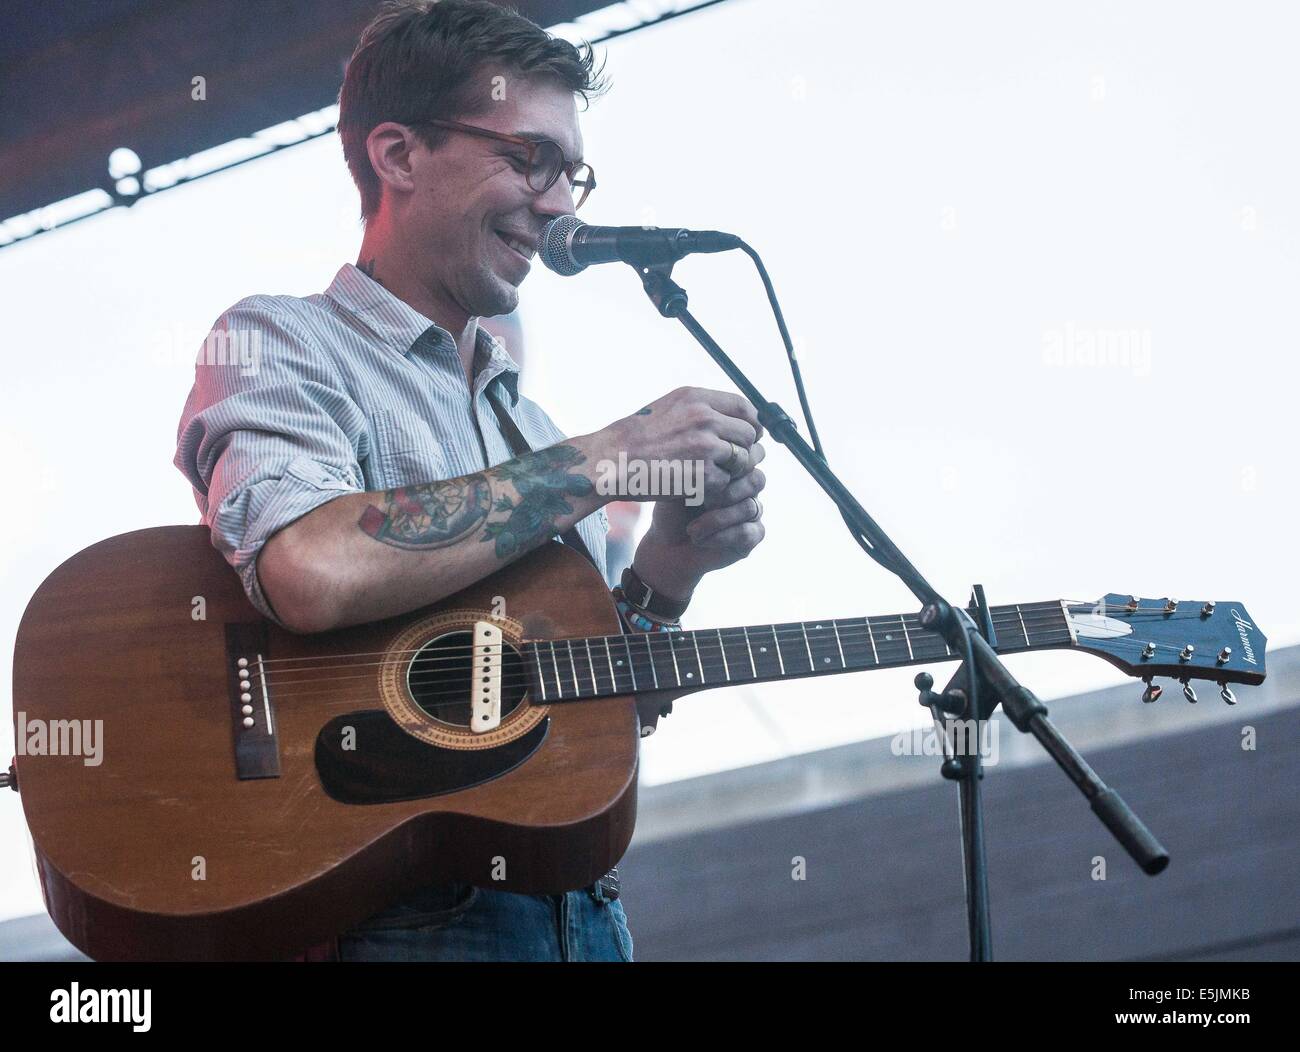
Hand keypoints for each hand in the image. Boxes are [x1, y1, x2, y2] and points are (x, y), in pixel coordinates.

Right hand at [600, 387, 763, 506]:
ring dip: (730, 470)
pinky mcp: (704, 475)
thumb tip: (736, 415)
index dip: (750, 423)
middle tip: (726, 461)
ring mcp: (706, 447)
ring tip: (708, 473)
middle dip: (741, 449)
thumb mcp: (670, 407)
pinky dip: (715, 488)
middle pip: (748, 434)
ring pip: (742, 460)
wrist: (612, 462)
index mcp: (696, 398)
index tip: (746, 435)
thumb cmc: (637, 438)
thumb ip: (703, 408)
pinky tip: (697, 486)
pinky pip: (726, 483)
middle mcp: (704, 418)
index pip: (744, 407)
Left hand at [630, 455, 766, 599]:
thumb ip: (699, 466)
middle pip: (757, 479)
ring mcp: (752, 512)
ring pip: (750, 507)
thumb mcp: (679, 484)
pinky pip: (747, 532)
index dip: (733, 464)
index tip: (703, 479)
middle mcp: (747, 488)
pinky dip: (721, 536)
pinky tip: (700, 539)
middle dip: (726, 491)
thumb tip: (711, 460)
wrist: (667, 546)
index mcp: (734, 469)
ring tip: (692, 529)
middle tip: (699, 501)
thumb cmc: (671, 512)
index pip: (752, 454)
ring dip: (717, 519)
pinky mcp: (752, 537)